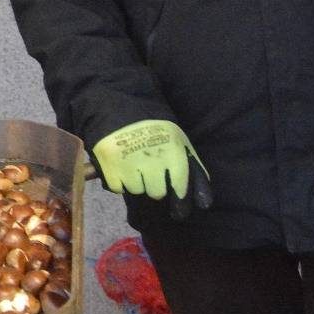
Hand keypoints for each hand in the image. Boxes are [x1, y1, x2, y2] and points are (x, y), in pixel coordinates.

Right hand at [93, 119, 213, 219]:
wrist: (124, 112)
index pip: (178, 186)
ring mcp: (128, 164)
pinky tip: (121, 166)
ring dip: (136, 182)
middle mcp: (151, 161)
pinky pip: (117, 187)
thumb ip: (192, 167)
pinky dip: (119, 180)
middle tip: (150, 172)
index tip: (175, 189)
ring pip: (136, 190)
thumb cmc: (157, 131)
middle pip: (156, 193)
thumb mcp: (180, 142)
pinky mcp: (109, 166)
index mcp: (172, 154)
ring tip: (134, 166)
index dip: (177, 190)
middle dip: (154, 185)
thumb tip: (203, 200)